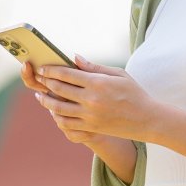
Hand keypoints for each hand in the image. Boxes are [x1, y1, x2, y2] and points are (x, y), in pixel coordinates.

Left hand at [26, 53, 164, 142]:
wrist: (146, 119)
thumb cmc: (134, 93)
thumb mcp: (118, 74)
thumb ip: (94, 66)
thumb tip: (75, 58)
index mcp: (97, 83)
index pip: (67, 74)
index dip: (52, 70)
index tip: (43, 67)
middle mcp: (91, 99)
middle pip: (60, 89)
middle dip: (46, 82)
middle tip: (39, 78)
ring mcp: (89, 115)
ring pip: (59, 108)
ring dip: (46, 101)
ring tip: (40, 96)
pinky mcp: (90, 127)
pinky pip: (66, 123)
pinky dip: (56, 117)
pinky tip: (53, 112)